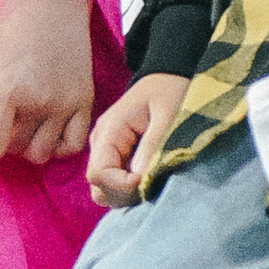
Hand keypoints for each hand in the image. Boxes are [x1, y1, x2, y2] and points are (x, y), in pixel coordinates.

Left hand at [0, 0, 97, 171]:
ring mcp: (66, 103)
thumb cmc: (12, 20)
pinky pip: (75, 144)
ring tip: (25, 128)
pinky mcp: (86, 100)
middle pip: (19, 150)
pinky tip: (49, 132)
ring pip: (45, 153)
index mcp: (8, 89)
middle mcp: (39, 102)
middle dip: (7, 146)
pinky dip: (60, 146)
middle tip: (3, 130)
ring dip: (31, 147)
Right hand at [86, 71, 188, 207]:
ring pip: (106, 189)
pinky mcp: (117, 155)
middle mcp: (101, 142)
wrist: (169, 75)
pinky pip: (117, 182)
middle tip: (153, 184)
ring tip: (154, 178)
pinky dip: (132, 188)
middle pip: (98, 187)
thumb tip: (139, 178)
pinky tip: (151, 176)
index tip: (148, 180)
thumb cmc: (171, 89)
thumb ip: (153, 144)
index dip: (121, 186)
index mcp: (109, 130)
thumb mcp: (168, 113)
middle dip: (124, 194)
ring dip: (128, 193)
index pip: (98, 174)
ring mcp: (107, 150)